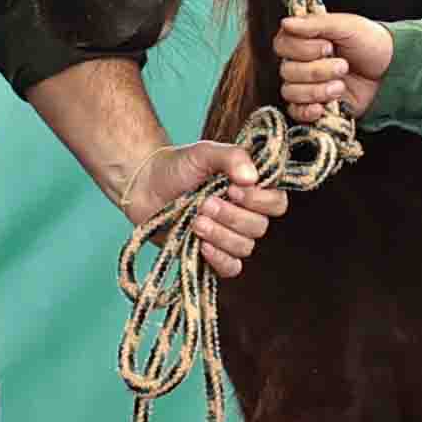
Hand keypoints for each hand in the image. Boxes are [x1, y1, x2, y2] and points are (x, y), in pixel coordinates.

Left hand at [130, 134, 279, 274]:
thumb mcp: (205, 153)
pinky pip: (231, 268)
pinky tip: (202, 245)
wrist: (144, 185)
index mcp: (251, 191)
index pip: (276, 203)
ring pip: (244, 247)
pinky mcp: (211, 255)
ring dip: (220, 235)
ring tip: (196, 221)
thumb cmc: (177, 166)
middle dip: (231, 216)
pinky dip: (219, 258)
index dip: (259, 201)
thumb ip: (233, 157)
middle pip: (259, 227)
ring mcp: (228, 236)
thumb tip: (252, 178)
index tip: (232, 189)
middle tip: (205, 203)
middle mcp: (245, 215)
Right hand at [275, 6, 392, 121]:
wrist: (392, 70)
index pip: (282, 45)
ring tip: (340, 86)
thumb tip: (286, 23)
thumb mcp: (347, 26)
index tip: (328, 46)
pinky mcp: (315, 105)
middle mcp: (300, 63)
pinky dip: (307, 111)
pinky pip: (296, 112)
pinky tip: (323, 106)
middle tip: (343, 66)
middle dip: (317, 70)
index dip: (302, 49)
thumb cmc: (370, 43)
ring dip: (317, 90)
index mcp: (304, 40)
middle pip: (287, 71)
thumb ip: (316, 24)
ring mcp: (306, 85)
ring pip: (290, 92)